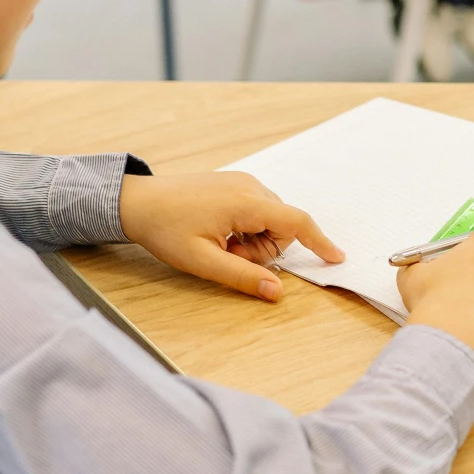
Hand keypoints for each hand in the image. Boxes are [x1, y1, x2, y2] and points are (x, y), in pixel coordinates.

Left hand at [120, 171, 342, 300]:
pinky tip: (220, 233)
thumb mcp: (203, 262)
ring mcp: (242, 181)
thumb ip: (243, 277)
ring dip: (255, 239)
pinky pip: (258, 209)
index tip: (336, 258)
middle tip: (230, 255)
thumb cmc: (166, 229)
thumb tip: (277, 292)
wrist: (137, 201)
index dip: (319, 242)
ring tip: (221, 244)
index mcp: (246, 203)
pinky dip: (247, 227)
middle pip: (283, 225)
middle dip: (265, 249)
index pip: (297, 221)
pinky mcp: (234, 183)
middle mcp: (250, 186)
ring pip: (271, 218)